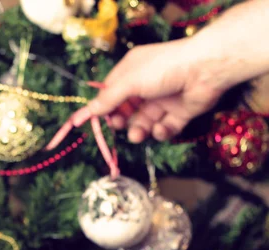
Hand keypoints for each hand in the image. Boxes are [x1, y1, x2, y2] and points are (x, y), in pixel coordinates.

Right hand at [87, 38, 224, 142]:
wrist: (206, 69)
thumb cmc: (163, 68)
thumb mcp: (129, 82)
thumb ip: (109, 99)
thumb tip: (89, 111)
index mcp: (132, 71)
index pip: (112, 91)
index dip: (104, 105)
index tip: (96, 119)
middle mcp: (147, 85)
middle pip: (127, 108)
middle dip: (121, 120)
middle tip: (119, 126)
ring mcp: (164, 99)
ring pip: (145, 121)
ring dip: (139, 130)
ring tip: (137, 135)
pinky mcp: (180, 112)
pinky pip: (165, 127)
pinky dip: (160, 131)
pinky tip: (160, 128)